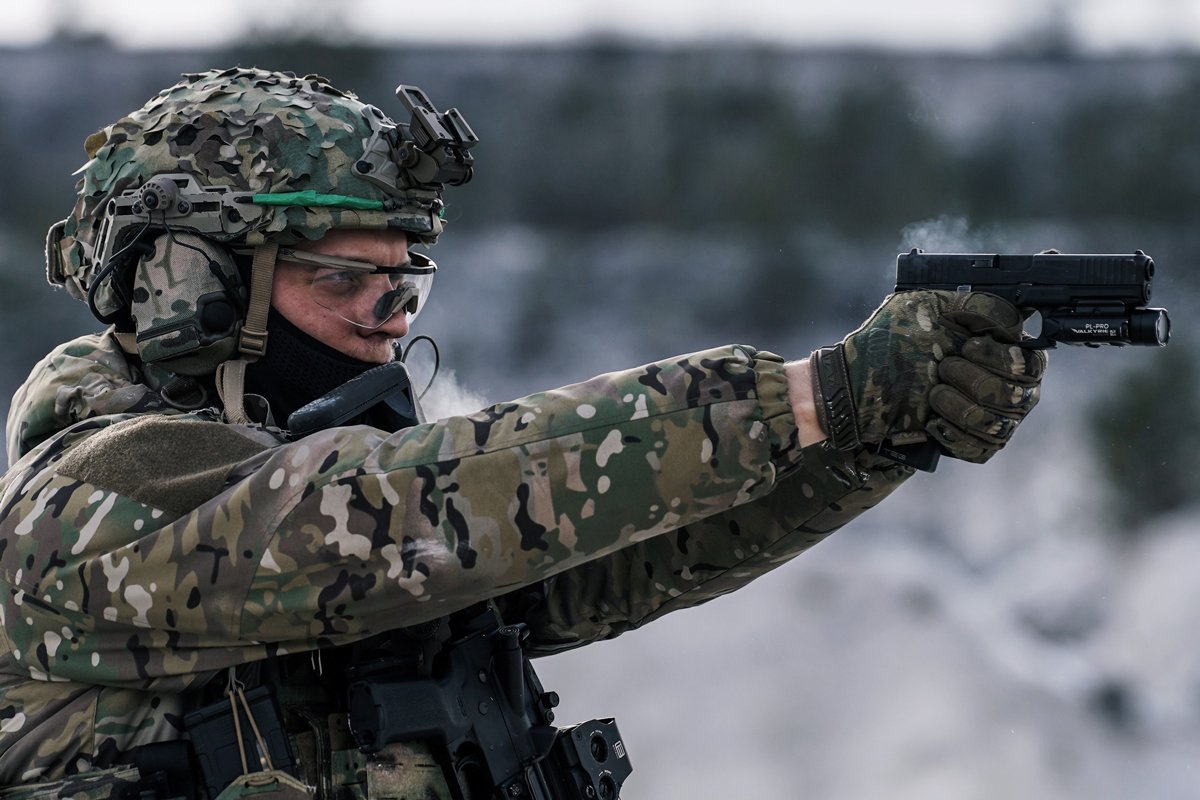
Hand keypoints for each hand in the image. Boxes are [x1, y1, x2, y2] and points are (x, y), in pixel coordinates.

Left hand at [809, 291, 1046, 462]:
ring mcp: (988, 417)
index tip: (967, 345)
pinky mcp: (968, 444)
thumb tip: (1016, 312)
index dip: (1003, 356)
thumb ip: (975, 303)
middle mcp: (1004, 385)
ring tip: (933, 394)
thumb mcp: (927, 306)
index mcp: (1000, 350)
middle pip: (1021, 395)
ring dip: (962, 407)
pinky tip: (932, 421)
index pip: (1031, 362)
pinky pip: (982, 449)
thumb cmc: (891, 341)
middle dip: (977, 380)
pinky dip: (955, 435)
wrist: (855, 384)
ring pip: (1000, 424)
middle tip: (943, 368)